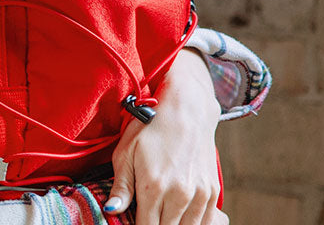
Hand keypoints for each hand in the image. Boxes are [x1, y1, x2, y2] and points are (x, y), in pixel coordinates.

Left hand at [103, 49, 222, 224]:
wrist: (187, 111)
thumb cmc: (151, 129)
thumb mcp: (126, 154)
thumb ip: (121, 187)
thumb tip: (111, 211)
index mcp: (153, 187)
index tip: (134, 222)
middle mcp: (179, 195)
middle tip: (146, 216)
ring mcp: (199, 194)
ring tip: (162, 216)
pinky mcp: (212, 191)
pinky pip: (204, 221)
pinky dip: (192, 223)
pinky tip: (180, 217)